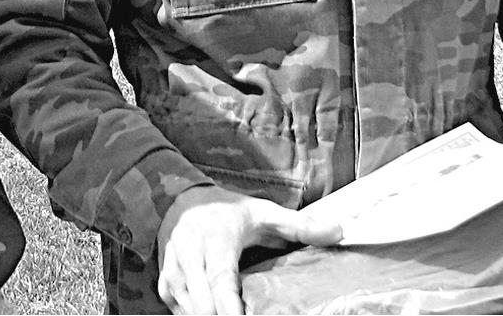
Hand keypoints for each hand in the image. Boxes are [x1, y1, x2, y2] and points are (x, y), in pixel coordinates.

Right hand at [156, 186, 339, 315]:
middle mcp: (188, 255)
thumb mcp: (263, 212)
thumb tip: (338, 231)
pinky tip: (217, 310)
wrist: (180, 200)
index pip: (220, 279)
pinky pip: (180, 312)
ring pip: (191, 312)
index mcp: (215, 238)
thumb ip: (299, 224)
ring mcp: (173, 272)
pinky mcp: (164, 284)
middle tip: (249, 314)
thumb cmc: (226, 211)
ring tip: (236, 310)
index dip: (229, 307)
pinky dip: (198, 315)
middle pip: (203, 305)